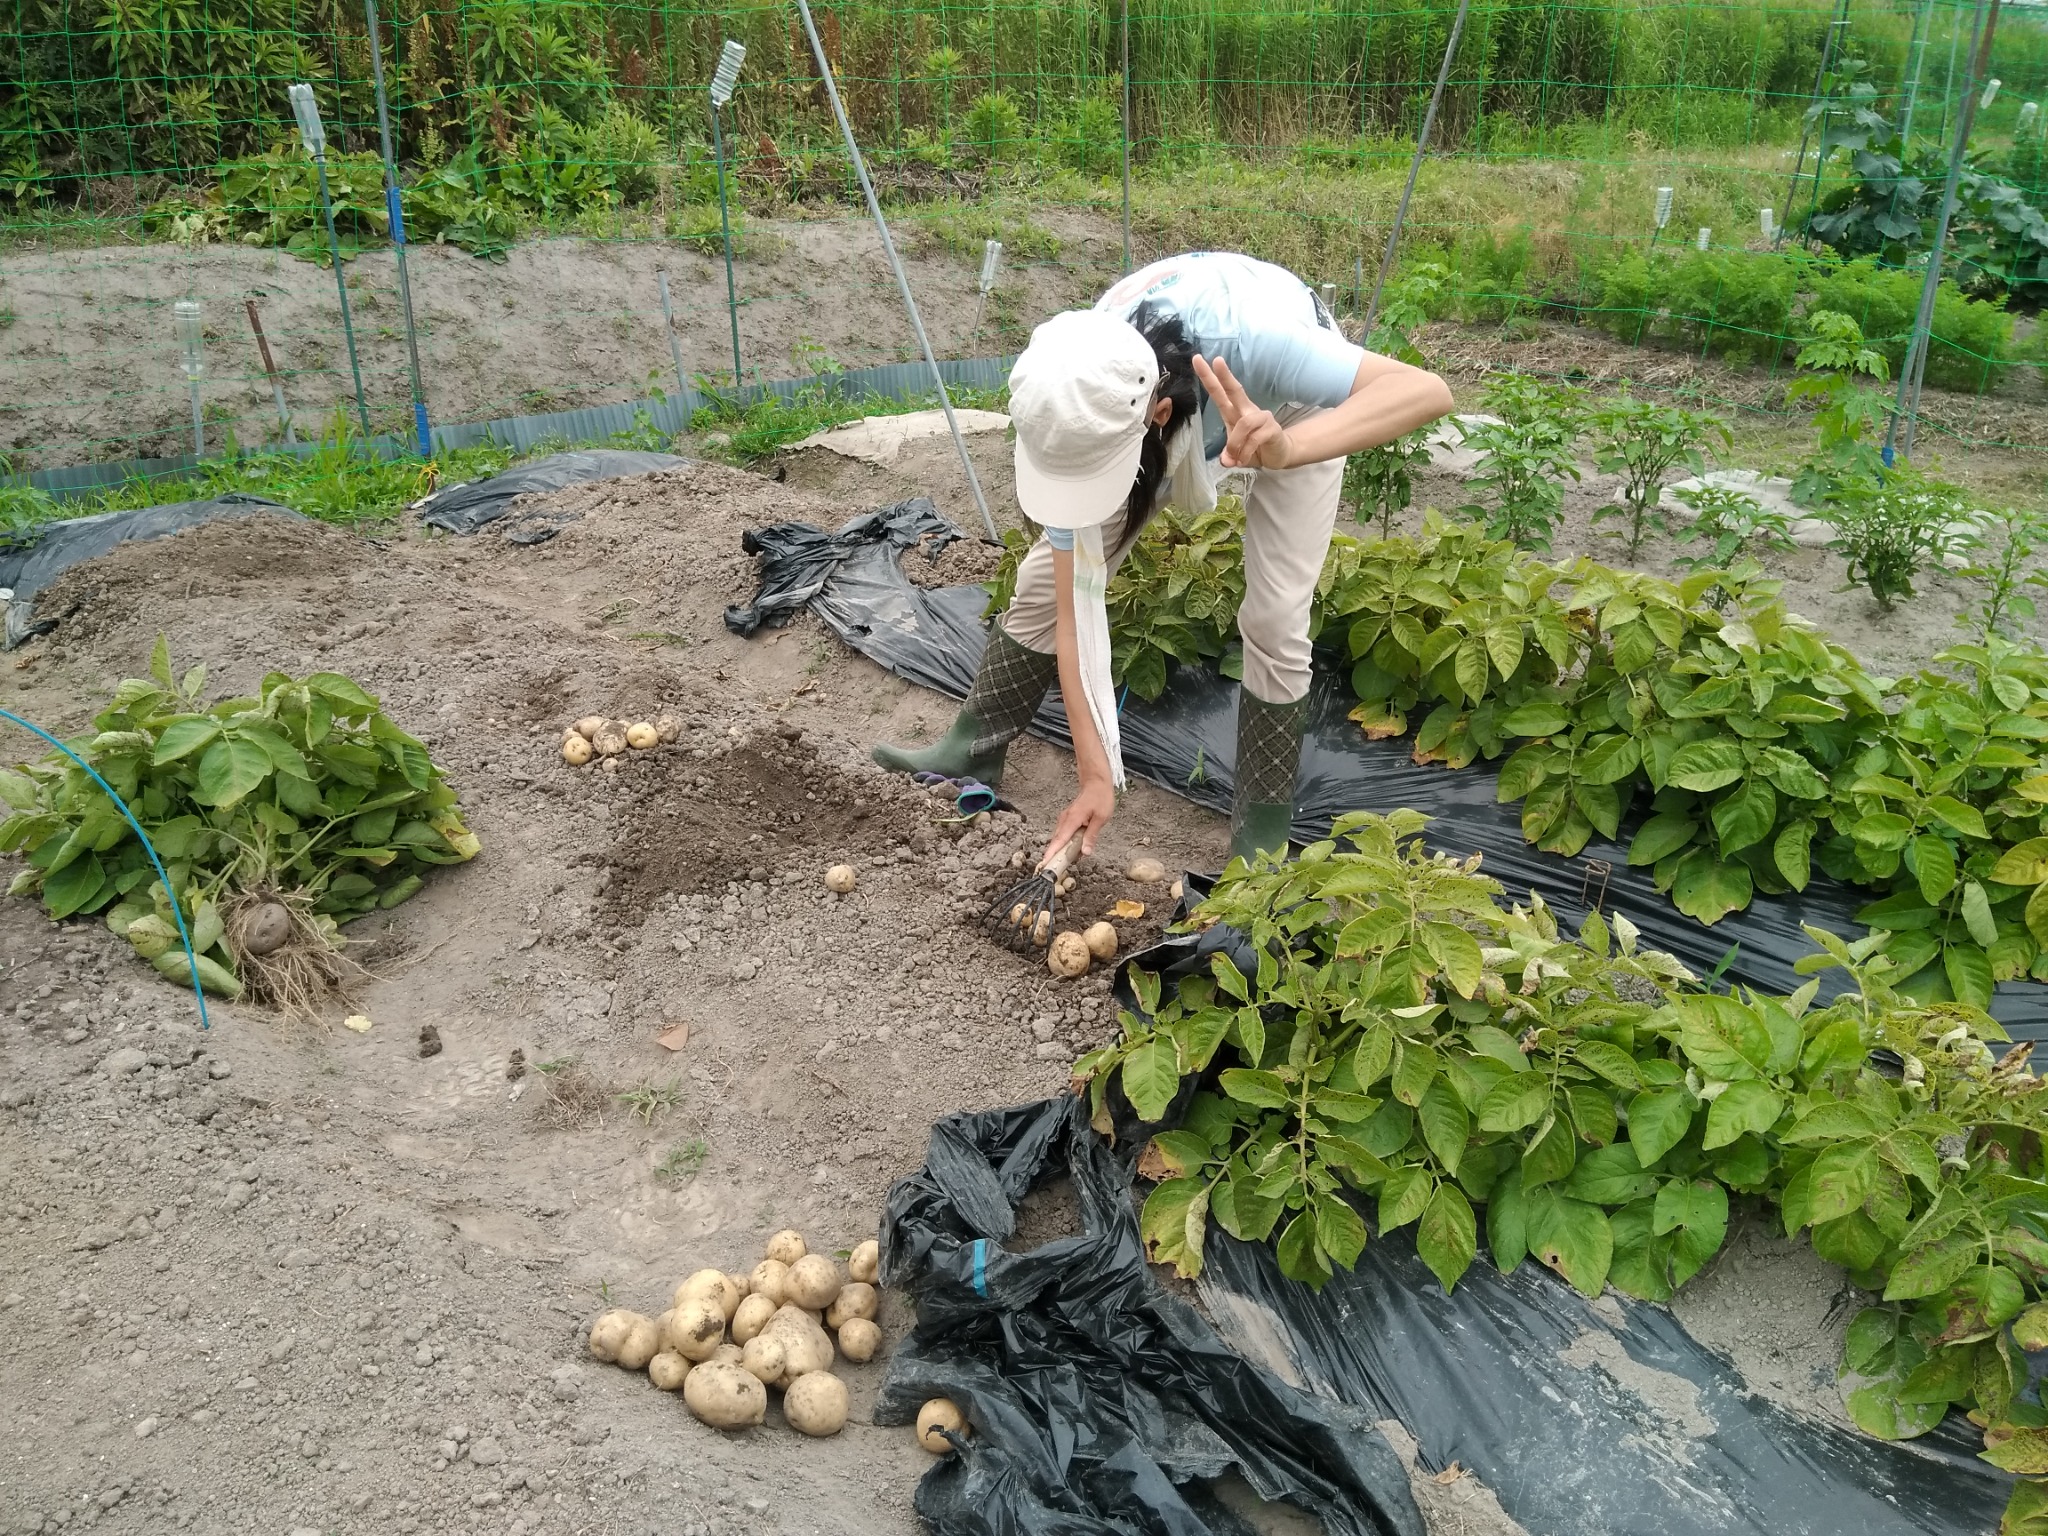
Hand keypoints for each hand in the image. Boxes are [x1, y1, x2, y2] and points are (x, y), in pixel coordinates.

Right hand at [1042, 778, 1115, 866]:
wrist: (1096, 782)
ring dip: (1062, 849)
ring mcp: (1065, 819)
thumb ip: (1091, 836)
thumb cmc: (1100, 798)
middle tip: (1057, 869)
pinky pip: (1064, 834)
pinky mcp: (1067, 820)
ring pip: (1060, 838)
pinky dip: (1066, 842)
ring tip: (1068, 861)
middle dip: (1055, 855)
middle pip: (1057, 841)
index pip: (1060, 839)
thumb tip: (1085, 852)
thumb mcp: (1101, 818)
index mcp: (1073, 820)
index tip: (1046, 863)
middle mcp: (1065, 820)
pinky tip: (1075, 848)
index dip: (1052, 852)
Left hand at [1191, 354, 1292, 470]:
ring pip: (1244, 424)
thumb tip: (1226, 461)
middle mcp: (1247, 410)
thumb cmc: (1253, 448)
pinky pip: (1255, 438)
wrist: (1278, 454)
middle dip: (1225, 376)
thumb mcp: (1235, 453)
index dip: (1209, 377)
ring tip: (1234, 457)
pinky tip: (1244, 460)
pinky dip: (1246, 452)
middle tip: (1216, 360)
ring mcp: (1261, 417)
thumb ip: (1227, 455)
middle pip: (1235, 390)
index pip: (1220, 392)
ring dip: (1235, 443)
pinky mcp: (1272, 428)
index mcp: (1233, 411)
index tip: (1197, 360)